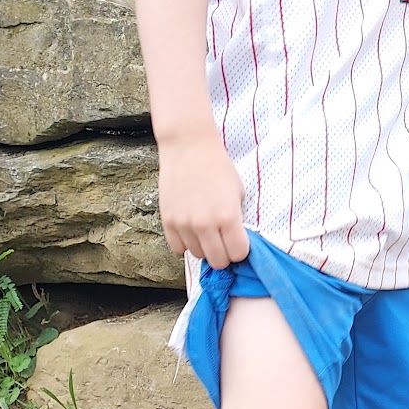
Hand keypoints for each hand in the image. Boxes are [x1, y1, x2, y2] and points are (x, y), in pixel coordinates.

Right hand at [158, 131, 249, 268]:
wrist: (189, 147)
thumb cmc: (218, 168)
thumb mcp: (238, 194)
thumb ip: (237, 220)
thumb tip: (236, 241)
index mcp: (228, 217)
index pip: (238, 254)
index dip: (240, 250)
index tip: (239, 242)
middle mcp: (205, 225)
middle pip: (218, 261)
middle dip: (224, 254)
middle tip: (224, 241)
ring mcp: (184, 224)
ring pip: (198, 255)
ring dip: (205, 248)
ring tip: (207, 231)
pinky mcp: (167, 221)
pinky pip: (178, 248)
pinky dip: (186, 244)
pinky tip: (192, 231)